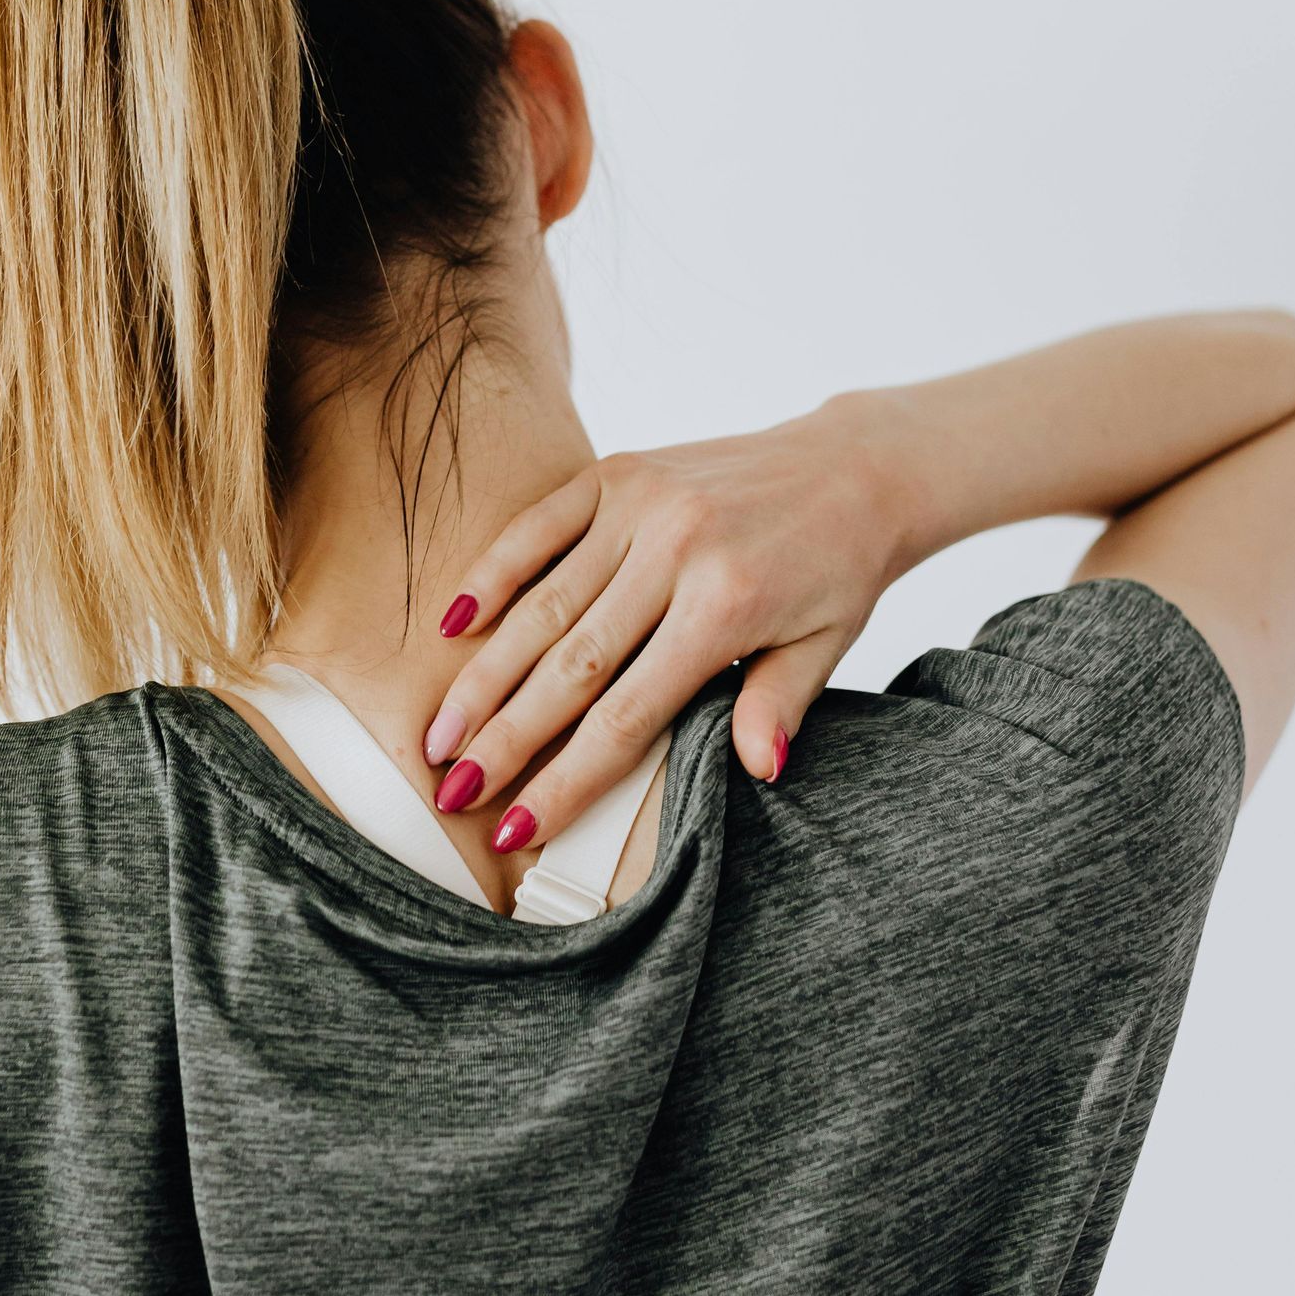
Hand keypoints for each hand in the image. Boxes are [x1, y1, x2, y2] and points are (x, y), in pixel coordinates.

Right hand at [420, 397, 914, 850]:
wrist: (855, 467)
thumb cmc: (837, 569)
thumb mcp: (826, 646)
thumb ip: (777, 706)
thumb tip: (756, 772)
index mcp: (727, 608)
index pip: (628, 716)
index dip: (567, 778)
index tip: (515, 827)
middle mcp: (675, 552)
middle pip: (570, 666)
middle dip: (504, 738)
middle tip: (449, 791)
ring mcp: (641, 506)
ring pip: (542, 605)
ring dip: (484, 675)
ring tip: (439, 734)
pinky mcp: (620, 472)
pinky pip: (539, 527)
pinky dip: (492, 573)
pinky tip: (451, 625)